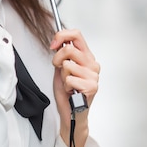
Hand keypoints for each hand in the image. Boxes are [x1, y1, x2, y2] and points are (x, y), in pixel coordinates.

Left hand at [50, 29, 99, 146]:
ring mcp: (93, 75)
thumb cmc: (67, 92)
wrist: (71, 112)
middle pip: (69, 49)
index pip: (76, 34)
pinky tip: (71, 91)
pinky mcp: (91, 87)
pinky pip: (69, 79)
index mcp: (87, 57)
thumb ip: (63, 54)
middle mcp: (92, 64)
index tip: (53, 44)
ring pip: (67, 65)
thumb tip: (58, 41)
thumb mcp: (62, 68)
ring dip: (63, 76)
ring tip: (68, 84)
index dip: (61, 36)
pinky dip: (66, 86)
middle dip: (57, 59)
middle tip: (59, 69)